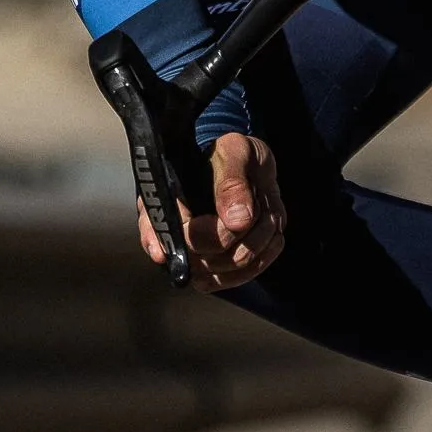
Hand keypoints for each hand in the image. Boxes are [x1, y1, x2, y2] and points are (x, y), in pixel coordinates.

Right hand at [138, 131, 285, 291]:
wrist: (252, 168)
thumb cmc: (236, 156)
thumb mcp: (236, 153)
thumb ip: (233, 182)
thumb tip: (237, 220)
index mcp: (167, 200)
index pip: (164, 228)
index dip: (159, 242)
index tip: (162, 253)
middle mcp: (175, 231)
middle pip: (201, 258)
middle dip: (239, 237)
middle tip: (259, 210)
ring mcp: (197, 254)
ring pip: (225, 270)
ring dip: (257, 245)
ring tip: (267, 216)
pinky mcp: (219, 267)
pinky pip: (240, 278)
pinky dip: (263, 259)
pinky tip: (272, 236)